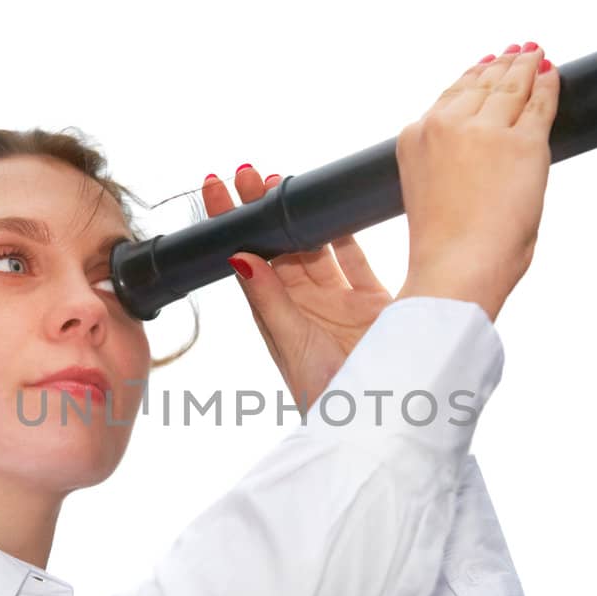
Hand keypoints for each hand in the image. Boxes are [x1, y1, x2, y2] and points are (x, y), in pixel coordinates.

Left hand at [207, 164, 392, 414]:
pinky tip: (337, 210)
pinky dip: (347, 234)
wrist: (382, 421)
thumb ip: (270, 301)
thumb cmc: (327, 396)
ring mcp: (340, 304)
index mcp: (277, 317)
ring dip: (300, 218)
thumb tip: (238, 256)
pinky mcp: (375, 304)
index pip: (246, 260)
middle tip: (248, 174)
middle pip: (278, 249)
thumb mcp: (293, 345)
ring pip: (316, 249)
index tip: (213, 190)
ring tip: (284, 182)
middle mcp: (305, 307)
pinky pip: (357, 260)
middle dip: (263, 211)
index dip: (229, 225)